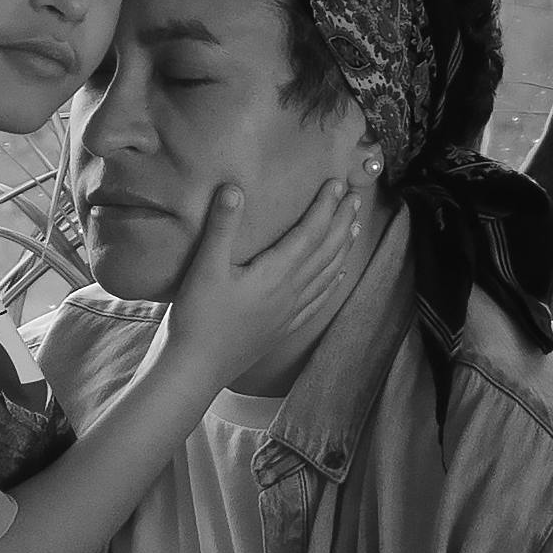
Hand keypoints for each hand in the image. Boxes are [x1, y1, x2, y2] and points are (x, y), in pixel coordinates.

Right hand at [159, 159, 374, 389]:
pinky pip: (317, 301)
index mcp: (275, 273)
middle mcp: (290, 292)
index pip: (310, 232)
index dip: (325, 206)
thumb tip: (234, 187)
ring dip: (342, 249)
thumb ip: (222, 226)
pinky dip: (331, 283)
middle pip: (325, 250)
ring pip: (326, 274)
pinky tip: (339, 276)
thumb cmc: (198, 318)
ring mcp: (289, 312)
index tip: (338, 183)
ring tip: (355, 228)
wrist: (196, 369)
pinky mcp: (282, 328)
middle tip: (356, 198)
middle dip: (342, 222)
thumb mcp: (205, 267)